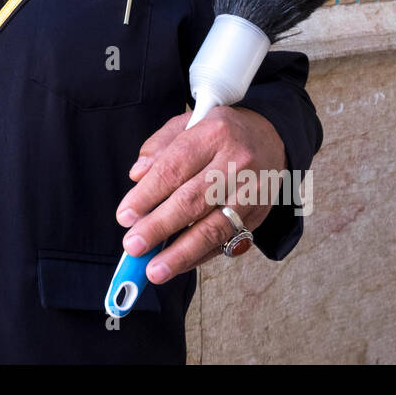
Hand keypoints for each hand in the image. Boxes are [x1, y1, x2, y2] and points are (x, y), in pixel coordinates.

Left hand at [114, 105, 285, 283]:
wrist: (270, 137)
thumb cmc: (218, 134)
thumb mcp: (186, 124)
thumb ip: (158, 147)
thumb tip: (137, 176)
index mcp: (213, 134)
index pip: (174, 168)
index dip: (147, 195)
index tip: (125, 217)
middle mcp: (237, 163)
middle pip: (193, 201)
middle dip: (159, 227)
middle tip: (133, 247)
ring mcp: (252, 192)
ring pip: (214, 228)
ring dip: (181, 254)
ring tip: (155, 270)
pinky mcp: (259, 215)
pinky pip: (227, 242)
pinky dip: (199, 257)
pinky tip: (178, 265)